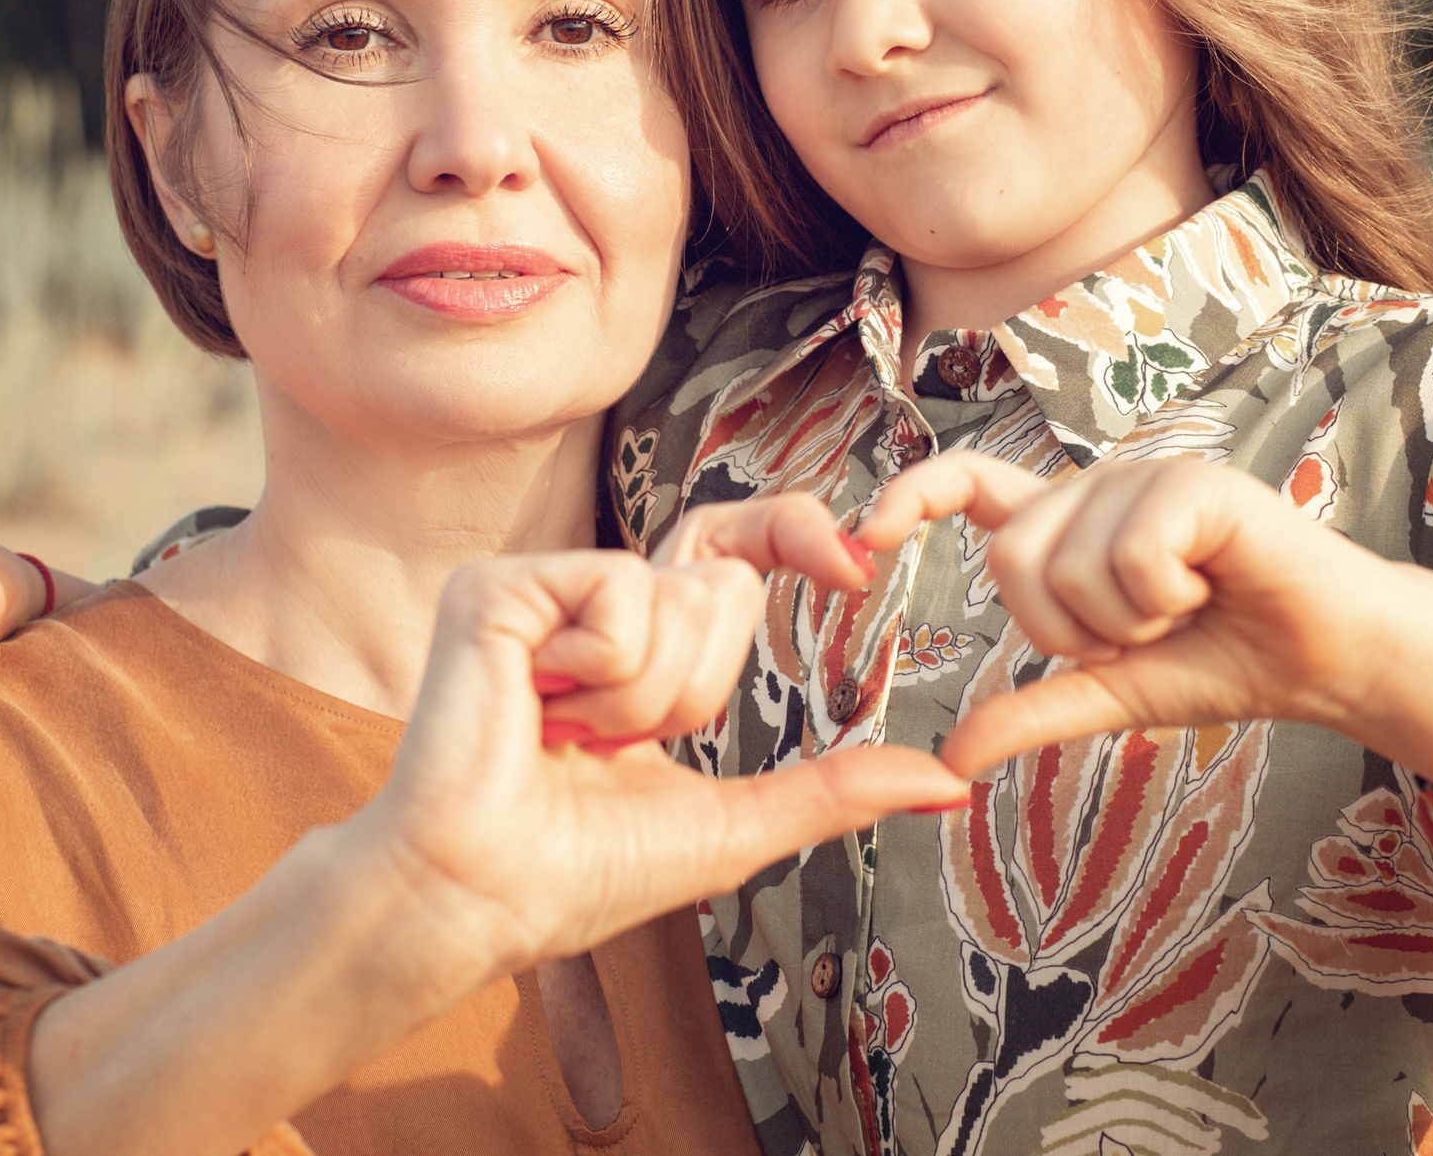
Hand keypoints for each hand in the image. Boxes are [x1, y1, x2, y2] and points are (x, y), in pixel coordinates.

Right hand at [358, 547, 969, 981]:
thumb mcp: (737, 823)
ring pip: (676, 595)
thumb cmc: (581, 871)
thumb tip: (948, 784)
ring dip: (644, 698)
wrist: (484, 898)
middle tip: (617, 745)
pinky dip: (600, 675)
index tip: (855, 567)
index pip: (733, 551)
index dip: (795, 534)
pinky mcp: (499, 586)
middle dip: (698, 686)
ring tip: (568, 739)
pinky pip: (618, 592)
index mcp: (640, 641)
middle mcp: (591, 600)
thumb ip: (836, 790)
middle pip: (724, 582)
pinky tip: (538, 712)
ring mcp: (542, 586)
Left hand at [854, 451, 1432, 823]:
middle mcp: (1097, 487)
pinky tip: (1212, 587)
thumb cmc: (1223, 660)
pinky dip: (1167, 598)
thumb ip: (1032, 712)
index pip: (968, 483)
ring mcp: (1145, 477)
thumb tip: (949, 759)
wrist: (1324, 659)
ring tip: (1185, 609)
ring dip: (1129, 621)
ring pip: (1071, 565)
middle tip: (1139, 634)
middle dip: (1069, 627)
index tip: (861, 536)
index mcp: (1069, 525)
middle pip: (1011, 557)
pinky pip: (1131, 555)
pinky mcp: (1195, 483)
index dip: (909, 496)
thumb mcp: (1110, 692)